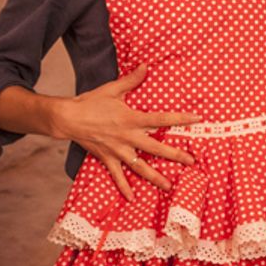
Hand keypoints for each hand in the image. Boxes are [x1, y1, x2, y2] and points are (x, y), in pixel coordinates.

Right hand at [54, 63, 201, 201]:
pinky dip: (124, 188)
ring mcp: (118, 150)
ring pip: (140, 167)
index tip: (197, 119)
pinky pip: (118, 176)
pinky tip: (133, 199)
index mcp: (131, 118)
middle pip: (156, 148)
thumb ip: (132, 80)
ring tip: (169, 186)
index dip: (181, 118)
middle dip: (175, 155)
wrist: (68, 118)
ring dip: (155, 177)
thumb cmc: (91, 102)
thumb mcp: (113, 89)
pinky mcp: (107, 158)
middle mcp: (128, 137)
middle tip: (192, 162)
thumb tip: (146, 66)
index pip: (162, 118)